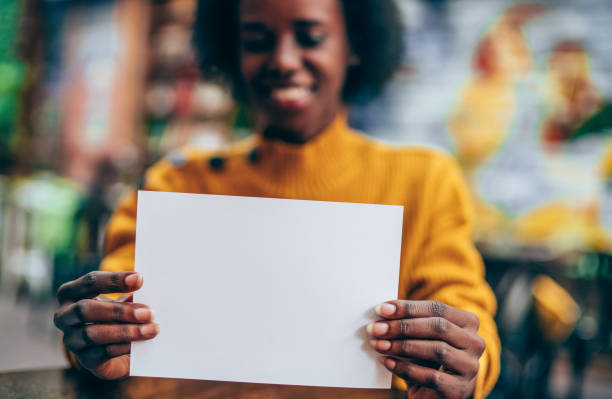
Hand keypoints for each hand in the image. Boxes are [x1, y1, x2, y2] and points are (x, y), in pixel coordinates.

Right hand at [53, 271, 158, 379]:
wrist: (113, 349)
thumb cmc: (116, 315)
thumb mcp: (120, 301)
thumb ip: (130, 294)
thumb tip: (151, 290)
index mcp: (71, 293)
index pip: (90, 282)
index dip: (114, 280)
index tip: (139, 279)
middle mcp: (64, 316)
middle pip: (86, 310)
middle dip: (119, 311)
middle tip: (148, 312)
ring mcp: (71, 339)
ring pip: (93, 334)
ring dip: (125, 331)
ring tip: (150, 329)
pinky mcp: (84, 359)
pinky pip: (102, 353)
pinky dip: (123, 347)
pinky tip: (139, 344)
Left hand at [367, 300, 484, 398]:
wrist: (436, 396)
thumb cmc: (427, 360)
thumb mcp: (422, 338)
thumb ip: (410, 323)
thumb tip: (383, 311)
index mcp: (468, 323)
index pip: (438, 309)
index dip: (408, 307)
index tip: (382, 309)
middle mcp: (475, 343)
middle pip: (438, 327)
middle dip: (402, 326)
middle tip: (376, 328)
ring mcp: (470, 367)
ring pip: (437, 350)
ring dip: (402, 346)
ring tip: (379, 345)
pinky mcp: (459, 389)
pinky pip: (431, 376)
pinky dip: (406, 368)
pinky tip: (388, 362)